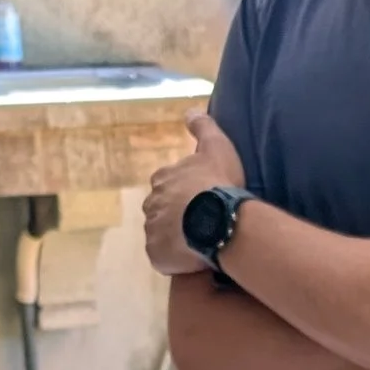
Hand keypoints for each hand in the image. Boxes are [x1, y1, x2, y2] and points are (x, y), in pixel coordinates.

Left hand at [142, 110, 244, 274]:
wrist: (218, 220)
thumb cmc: (217, 183)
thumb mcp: (216, 146)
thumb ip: (203, 127)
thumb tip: (190, 109)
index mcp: (162, 179)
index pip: (168, 185)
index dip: (186, 193)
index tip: (202, 199)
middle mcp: (151, 204)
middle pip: (163, 211)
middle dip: (178, 216)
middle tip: (203, 223)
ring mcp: (152, 231)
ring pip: (163, 235)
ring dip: (178, 238)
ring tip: (202, 243)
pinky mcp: (156, 255)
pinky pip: (164, 259)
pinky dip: (176, 259)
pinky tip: (196, 258)